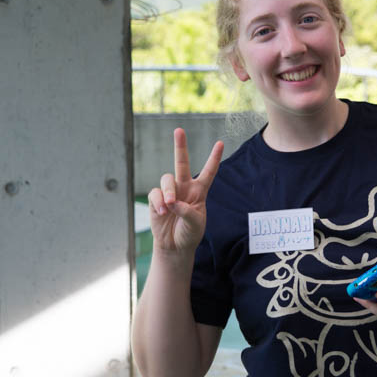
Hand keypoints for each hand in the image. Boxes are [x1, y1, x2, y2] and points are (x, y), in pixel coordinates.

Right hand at [146, 128, 222, 253]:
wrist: (174, 245)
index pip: (208, 172)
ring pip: (167, 179)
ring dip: (168, 192)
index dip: (214, 158)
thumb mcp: (196, 224)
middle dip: (180, 146)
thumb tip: (172, 201)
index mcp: (200, 191)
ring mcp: (170, 192)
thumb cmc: (189, 233)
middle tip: (179, 130)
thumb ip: (187, 212)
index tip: (220, 143)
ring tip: (170, 205)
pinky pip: (155, 193)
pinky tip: (162, 212)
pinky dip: (158, 202)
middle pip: (182, 162)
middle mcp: (185, 187)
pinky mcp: (156, 199)